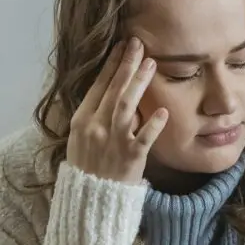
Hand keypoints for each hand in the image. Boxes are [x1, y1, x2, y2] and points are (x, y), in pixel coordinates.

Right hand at [67, 38, 167, 183]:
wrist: (91, 200)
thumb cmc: (89, 167)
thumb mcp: (80, 138)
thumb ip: (94, 115)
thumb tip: (108, 90)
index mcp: (81, 121)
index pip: (98, 86)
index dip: (111, 65)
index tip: (121, 46)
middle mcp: (96, 128)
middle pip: (114, 90)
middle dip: (126, 65)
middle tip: (139, 44)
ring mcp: (113, 142)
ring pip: (126, 107)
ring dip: (139, 84)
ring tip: (152, 64)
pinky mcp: (130, 158)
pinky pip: (143, 139)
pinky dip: (153, 125)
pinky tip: (163, 111)